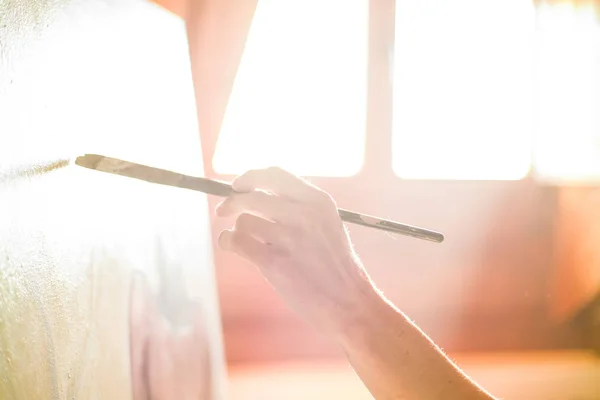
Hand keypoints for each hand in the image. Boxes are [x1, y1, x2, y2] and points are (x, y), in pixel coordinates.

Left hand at [216, 167, 373, 333]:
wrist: (349, 303)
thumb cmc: (335, 266)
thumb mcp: (327, 224)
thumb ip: (299, 206)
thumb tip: (257, 194)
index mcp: (318, 201)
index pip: (274, 174)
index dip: (250, 177)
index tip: (238, 185)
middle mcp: (304, 214)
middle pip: (252, 195)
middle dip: (232, 202)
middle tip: (223, 210)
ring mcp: (289, 238)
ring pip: (243, 220)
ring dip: (237, 229)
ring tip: (244, 239)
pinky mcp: (274, 262)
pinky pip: (236, 241)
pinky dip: (228, 242)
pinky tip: (231, 245)